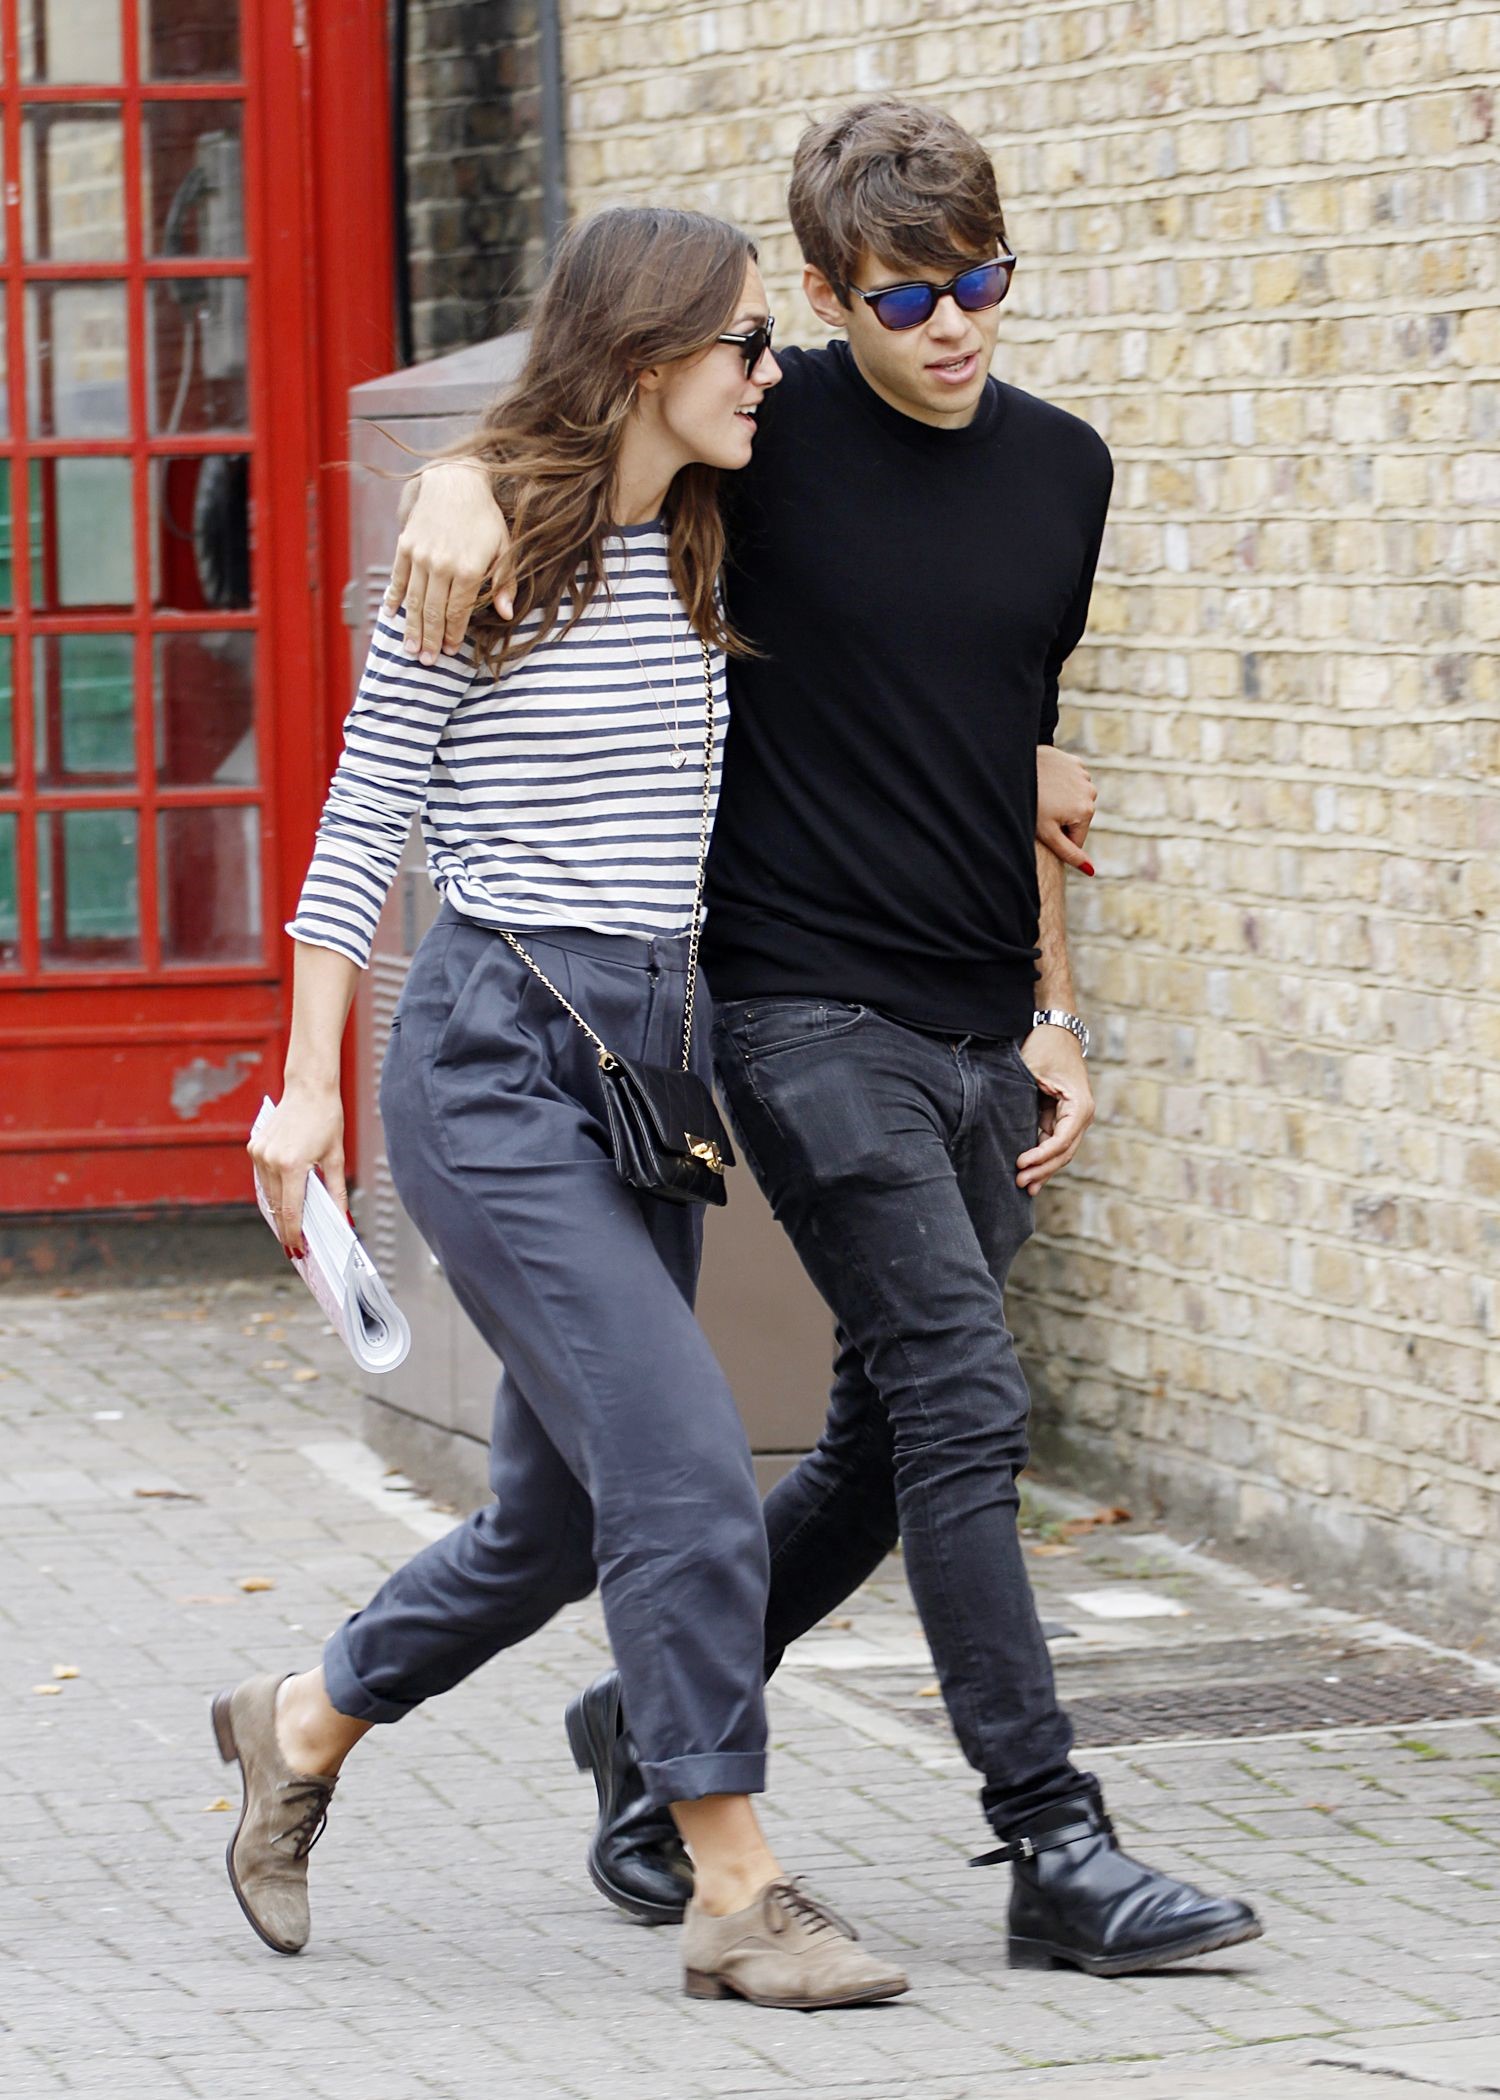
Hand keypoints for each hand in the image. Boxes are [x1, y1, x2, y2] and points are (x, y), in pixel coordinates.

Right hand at [248, 1086, 346, 1258]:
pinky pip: (262, 1178)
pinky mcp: (254, 1147)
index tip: (297, 1250)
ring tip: (291, 1227)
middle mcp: (270, 1160)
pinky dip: (273, 1191)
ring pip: (267, 1194)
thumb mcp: (336, 1157)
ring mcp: (259, 1154)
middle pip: (277, 1206)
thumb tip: (342, 1218)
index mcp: (292, 1165)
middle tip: (296, 1245)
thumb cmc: (325, 1118)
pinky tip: (284, 1200)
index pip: (291, 1211)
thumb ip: (337, 1191)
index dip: (294, 1234)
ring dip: (278, 1210)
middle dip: (286, 1227)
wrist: (308, 1089)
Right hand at [385, 460, 513, 662]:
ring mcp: (420, 555)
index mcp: (468, 569)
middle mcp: (441, 565)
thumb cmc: (485, 517)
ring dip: (411, 628)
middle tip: (427, 661)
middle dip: (431, 640)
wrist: (455, 480)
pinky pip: (397, 578)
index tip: (452, 652)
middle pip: (433, 612)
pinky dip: (393, 598)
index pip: (458, 612)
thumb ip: (504, 582)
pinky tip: (390, 615)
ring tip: (410, 649)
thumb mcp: (504, 547)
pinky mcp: (405, 546)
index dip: (454, 634)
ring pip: (413, 601)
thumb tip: (506, 615)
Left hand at [1015, 1026, 1093, 1192]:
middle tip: (1019, 1183)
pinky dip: (1044, 1159)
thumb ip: (1022, 1097)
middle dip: (1042, 1169)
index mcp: (1080, 1105)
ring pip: (1061, 1152)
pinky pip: (1055, 1144)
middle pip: (1064, 1152)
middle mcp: (1083, 1115)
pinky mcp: (1063, 1118)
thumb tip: (1003, 1127)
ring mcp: (1075, 1119)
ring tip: (1025, 1186)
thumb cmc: (1045, 1047)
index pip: (1062, 1140)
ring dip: (1044, 1169)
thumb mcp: (1031, 1070)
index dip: (1041, 1155)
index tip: (1020, 1163)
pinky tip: (1032, 1175)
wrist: (1057, 1031)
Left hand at [1036, 744, 1096, 874]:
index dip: (1058, 838)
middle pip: (1077, 818)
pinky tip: (1045, 782)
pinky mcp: (1075, 762)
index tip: (1043, 829)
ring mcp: (1084, 775)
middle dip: (1061, 820)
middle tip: (1041, 812)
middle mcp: (1091, 793)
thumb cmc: (1029, 804)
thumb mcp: (1048, 834)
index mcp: (1086, 812)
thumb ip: (1069, 853)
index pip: (1077, 838)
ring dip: (1062, 801)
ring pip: (1074, 799)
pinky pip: (1070, 781)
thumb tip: (1091, 871)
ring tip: (1042, 796)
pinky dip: (1060, 783)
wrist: (1014, 769)